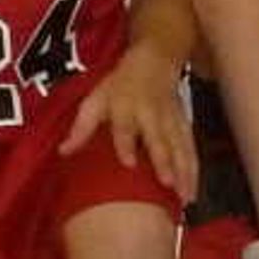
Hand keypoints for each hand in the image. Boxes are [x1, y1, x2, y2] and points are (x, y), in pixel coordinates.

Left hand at [58, 38, 199, 202]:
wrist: (155, 61)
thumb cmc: (122, 84)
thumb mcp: (96, 98)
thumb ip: (82, 127)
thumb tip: (64, 151)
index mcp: (125, 106)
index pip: (125, 126)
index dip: (127, 144)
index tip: (129, 163)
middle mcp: (151, 114)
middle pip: (158, 139)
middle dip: (164, 161)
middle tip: (168, 183)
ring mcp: (171, 121)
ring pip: (180, 147)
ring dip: (184, 172)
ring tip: (185, 197)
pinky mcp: (184, 126)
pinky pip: (191, 150)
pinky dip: (194, 171)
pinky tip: (193, 191)